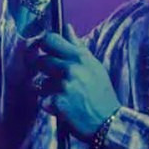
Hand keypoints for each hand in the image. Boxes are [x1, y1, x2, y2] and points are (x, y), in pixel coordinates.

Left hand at [30, 24, 120, 141]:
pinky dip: (50, 104)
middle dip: (45, 70)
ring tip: (64, 95)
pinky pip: (42, 99)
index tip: (45, 50)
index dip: (44, 44)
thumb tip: (67, 27)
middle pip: (41, 61)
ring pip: (40, 82)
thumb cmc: (101, 92)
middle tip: (57, 78)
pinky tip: (63, 106)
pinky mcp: (56, 103)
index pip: (50, 39)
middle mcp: (70, 68)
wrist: (107, 120)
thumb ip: (77, 46)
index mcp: (80, 57)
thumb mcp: (94, 65)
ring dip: (48, 89)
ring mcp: (62, 86)